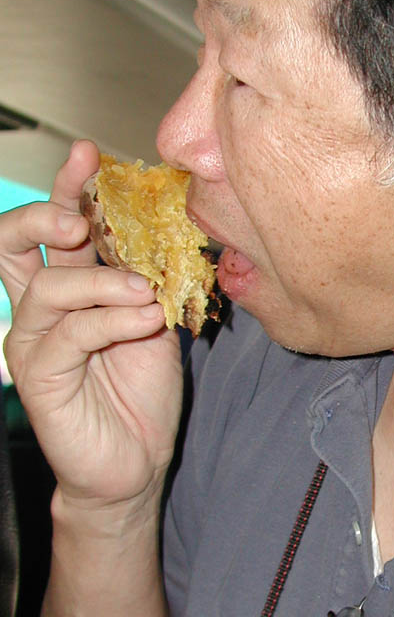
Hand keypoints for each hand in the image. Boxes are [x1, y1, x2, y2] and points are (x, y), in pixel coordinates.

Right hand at [0, 141, 182, 506]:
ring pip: (50, 287)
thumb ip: (143, 278)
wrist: (136, 462)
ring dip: (104, 281)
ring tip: (145, 294)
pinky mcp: (40, 376)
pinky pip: (72, 332)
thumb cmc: (140, 392)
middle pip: (10, 243)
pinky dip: (113, 320)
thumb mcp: (150, 320)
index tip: (90, 154)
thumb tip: (156, 230)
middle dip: (45, 215)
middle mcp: (40, 309)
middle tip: (82, 220)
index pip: (51, 227)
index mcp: (67, 287)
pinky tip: (145, 321)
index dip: (65, 187)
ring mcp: (34, 341)